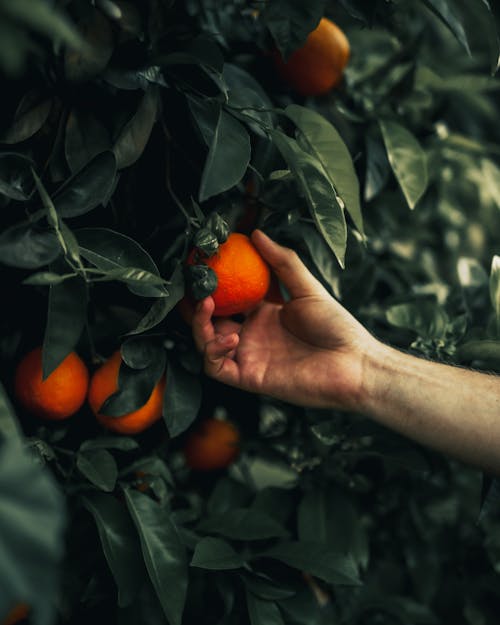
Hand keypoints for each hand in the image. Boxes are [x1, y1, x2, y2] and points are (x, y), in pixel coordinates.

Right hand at [192, 230, 380, 408]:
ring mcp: (249, 356)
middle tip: (191, 286)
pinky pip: (217, 367)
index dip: (213, 285)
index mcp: (264, 313)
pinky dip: (214, 351)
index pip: (229, 298)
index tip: (202, 265)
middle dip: (195, 305)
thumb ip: (282, 262)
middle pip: (211, 320)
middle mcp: (252, 334)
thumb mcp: (307, 288)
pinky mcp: (250, 378)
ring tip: (206, 304)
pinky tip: (231, 337)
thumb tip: (256, 234)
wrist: (354, 364)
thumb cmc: (337, 327)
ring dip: (199, 325)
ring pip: (206, 343)